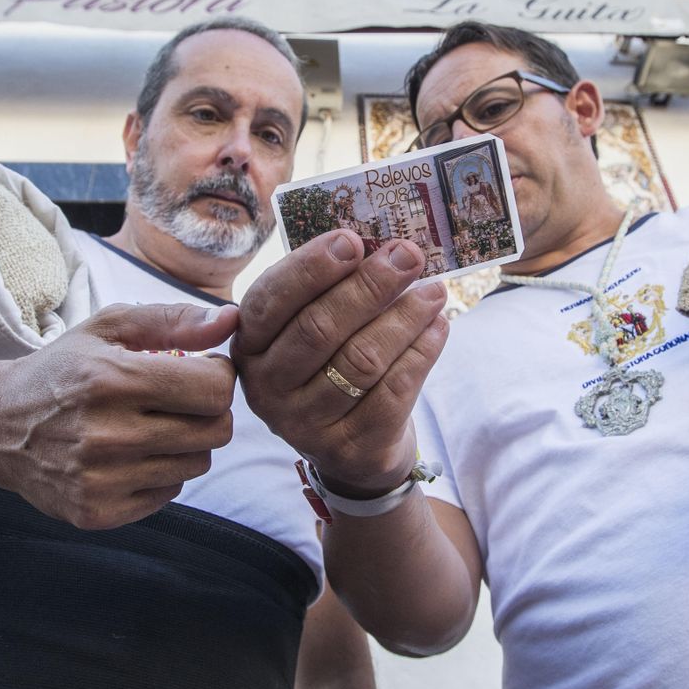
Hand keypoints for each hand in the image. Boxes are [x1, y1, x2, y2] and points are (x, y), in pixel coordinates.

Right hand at [0, 301, 239, 528]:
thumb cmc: (63, 369)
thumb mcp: (109, 327)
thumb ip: (175, 320)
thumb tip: (233, 319)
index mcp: (111, 379)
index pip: (215, 389)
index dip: (219, 376)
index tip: (201, 371)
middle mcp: (106, 434)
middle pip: (215, 431)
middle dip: (209, 410)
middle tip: (181, 399)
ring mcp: (100, 479)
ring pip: (197, 464)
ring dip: (187, 442)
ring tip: (152, 425)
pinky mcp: (97, 512)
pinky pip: (169, 493)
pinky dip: (162, 473)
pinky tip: (133, 454)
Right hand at [232, 230, 448, 495]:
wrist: (353, 447)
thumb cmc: (331, 366)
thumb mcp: (312, 328)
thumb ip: (329, 290)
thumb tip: (381, 245)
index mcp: (251, 345)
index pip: (270, 301)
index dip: (310, 268)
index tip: (352, 240)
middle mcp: (267, 387)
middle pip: (319, 329)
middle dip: (369, 286)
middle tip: (408, 255)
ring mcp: (305, 423)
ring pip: (360, 360)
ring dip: (404, 318)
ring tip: (433, 290)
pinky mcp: (348, 448)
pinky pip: (392, 392)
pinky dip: (420, 353)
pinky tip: (438, 326)